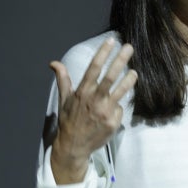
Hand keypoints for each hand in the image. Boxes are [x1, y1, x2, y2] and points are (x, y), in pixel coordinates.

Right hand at [49, 38, 137, 183]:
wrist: (74, 146)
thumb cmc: (69, 120)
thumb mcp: (64, 99)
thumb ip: (62, 79)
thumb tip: (53, 63)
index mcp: (82, 92)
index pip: (94, 68)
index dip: (103, 53)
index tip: (111, 41)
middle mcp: (94, 100)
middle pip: (111, 76)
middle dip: (120, 60)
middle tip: (129, 47)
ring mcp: (105, 112)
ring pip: (121, 91)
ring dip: (129, 80)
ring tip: (134, 72)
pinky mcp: (113, 122)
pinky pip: (119, 109)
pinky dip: (117, 107)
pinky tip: (111, 111)